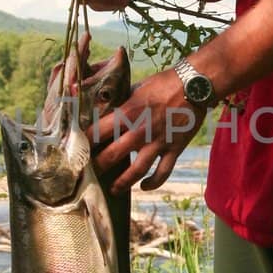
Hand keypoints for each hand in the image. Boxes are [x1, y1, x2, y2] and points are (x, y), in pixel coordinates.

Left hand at [92, 68, 204, 191]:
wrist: (195, 85)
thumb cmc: (164, 83)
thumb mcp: (136, 88)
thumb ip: (121, 100)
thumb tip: (103, 103)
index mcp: (128, 113)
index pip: (98, 132)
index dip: (85, 142)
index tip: (78, 149)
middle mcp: (140, 131)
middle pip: (111, 156)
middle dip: (97, 167)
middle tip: (89, 173)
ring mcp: (158, 143)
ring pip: (136, 171)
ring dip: (122, 183)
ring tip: (112, 190)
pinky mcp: (174, 149)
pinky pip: (162, 173)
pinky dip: (153, 183)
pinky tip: (144, 187)